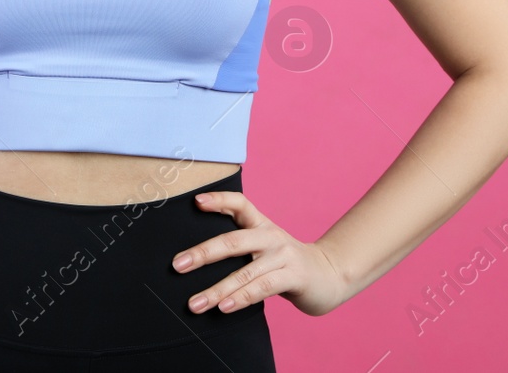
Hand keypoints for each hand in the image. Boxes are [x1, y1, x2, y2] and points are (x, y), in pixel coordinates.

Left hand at [172, 189, 354, 317]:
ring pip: (244, 272)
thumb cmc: (286, 263)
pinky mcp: (294, 276)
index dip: (218, 200)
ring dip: (216, 290)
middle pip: (233, 241)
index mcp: (261, 225)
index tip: (196, 202)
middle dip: (203, 253)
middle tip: (177, 265)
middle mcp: (271, 236)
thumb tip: (195, 257)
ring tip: (195, 304)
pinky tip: (224, 307)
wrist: (330, 275)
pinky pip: (262, 287)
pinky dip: (241, 298)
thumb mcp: (264, 247)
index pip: (240, 203)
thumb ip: (240, 247)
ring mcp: (284, 255)